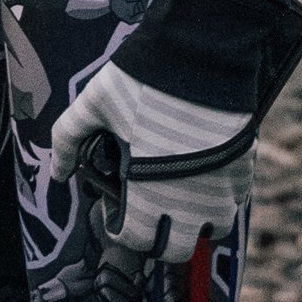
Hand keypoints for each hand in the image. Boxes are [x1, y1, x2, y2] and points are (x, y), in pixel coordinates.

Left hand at [50, 57, 258, 271]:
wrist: (200, 51)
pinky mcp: (243, 166)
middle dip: (159, 238)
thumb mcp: (93, 105)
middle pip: (175, 250)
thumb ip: (68, 140)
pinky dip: (222, 198)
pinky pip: (237, 199)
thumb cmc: (142, 80)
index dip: (122, 231)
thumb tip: (58, 172)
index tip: (119, 213)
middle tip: (149, 213)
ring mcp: (220, 186)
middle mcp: (187, 200)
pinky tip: (206, 177)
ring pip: (213, 230)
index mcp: (146, 192)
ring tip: (183, 200)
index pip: (136, 241)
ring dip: (196, 223)